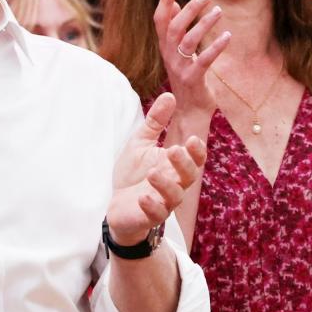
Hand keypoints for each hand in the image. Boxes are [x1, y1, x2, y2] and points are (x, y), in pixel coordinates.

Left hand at [106, 93, 207, 245]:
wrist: (115, 204)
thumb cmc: (131, 174)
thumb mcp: (140, 143)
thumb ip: (155, 122)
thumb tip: (169, 94)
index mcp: (173, 166)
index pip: (194, 159)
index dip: (197, 151)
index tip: (192, 139)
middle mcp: (173, 184)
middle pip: (189, 176)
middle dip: (184, 163)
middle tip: (174, 150)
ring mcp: (162, 202)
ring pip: (175, 196)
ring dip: (166, 184)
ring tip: (152, 173)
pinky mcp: (148, 216)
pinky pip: (156, 214)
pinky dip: (151, 206)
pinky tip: (143, 197)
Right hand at [153, 0, 229, 114]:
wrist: (189, 111)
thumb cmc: (187, 79)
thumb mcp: (178, 53)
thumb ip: (175, 30)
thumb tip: (175, 4)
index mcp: (165, 48)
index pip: (160, 22)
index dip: (164, 4)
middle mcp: (169, 56)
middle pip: (174, 28)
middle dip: (189, 10)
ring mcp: (180, 69)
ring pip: (188, 41)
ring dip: (204, 24)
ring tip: (219, 11)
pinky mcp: (193, 80)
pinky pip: (203, 61)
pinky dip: (216, 47)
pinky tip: (228, 36)